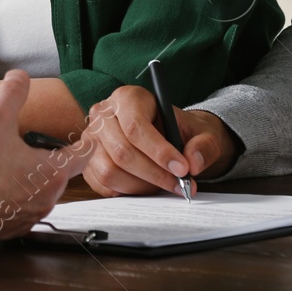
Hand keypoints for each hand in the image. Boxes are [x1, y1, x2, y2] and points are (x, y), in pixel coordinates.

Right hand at [0, 70, 89, 241]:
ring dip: (30, 180)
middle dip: (48, 159)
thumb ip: (12, 93)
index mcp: (52, 171)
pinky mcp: (11, 228)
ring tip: (9, 166)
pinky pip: (20, 211)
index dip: (86, 142)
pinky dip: (14, 199)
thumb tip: (19, 77)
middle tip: (32, 147)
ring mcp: (29, 216)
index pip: (83, 154)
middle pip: (59, 174)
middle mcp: (46, 198)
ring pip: (39, 193)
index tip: (88, 138)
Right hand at [81, 85, 237, 196]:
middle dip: (154, 174)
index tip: (182, 169)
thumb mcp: (201, 132)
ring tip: (164, 185)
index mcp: (128, 97)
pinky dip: (128, 192)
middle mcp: (104, 115)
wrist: (169, 136)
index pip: (135, 127)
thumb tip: (194, 163)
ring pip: (110, 172)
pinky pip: (103, 185)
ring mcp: (91, 138)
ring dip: (142, 187)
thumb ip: (204, 145)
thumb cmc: (181, 131)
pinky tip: (148, 186)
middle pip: (122, 152)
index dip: (159, 152)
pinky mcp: (87, 160)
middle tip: (180, 185)